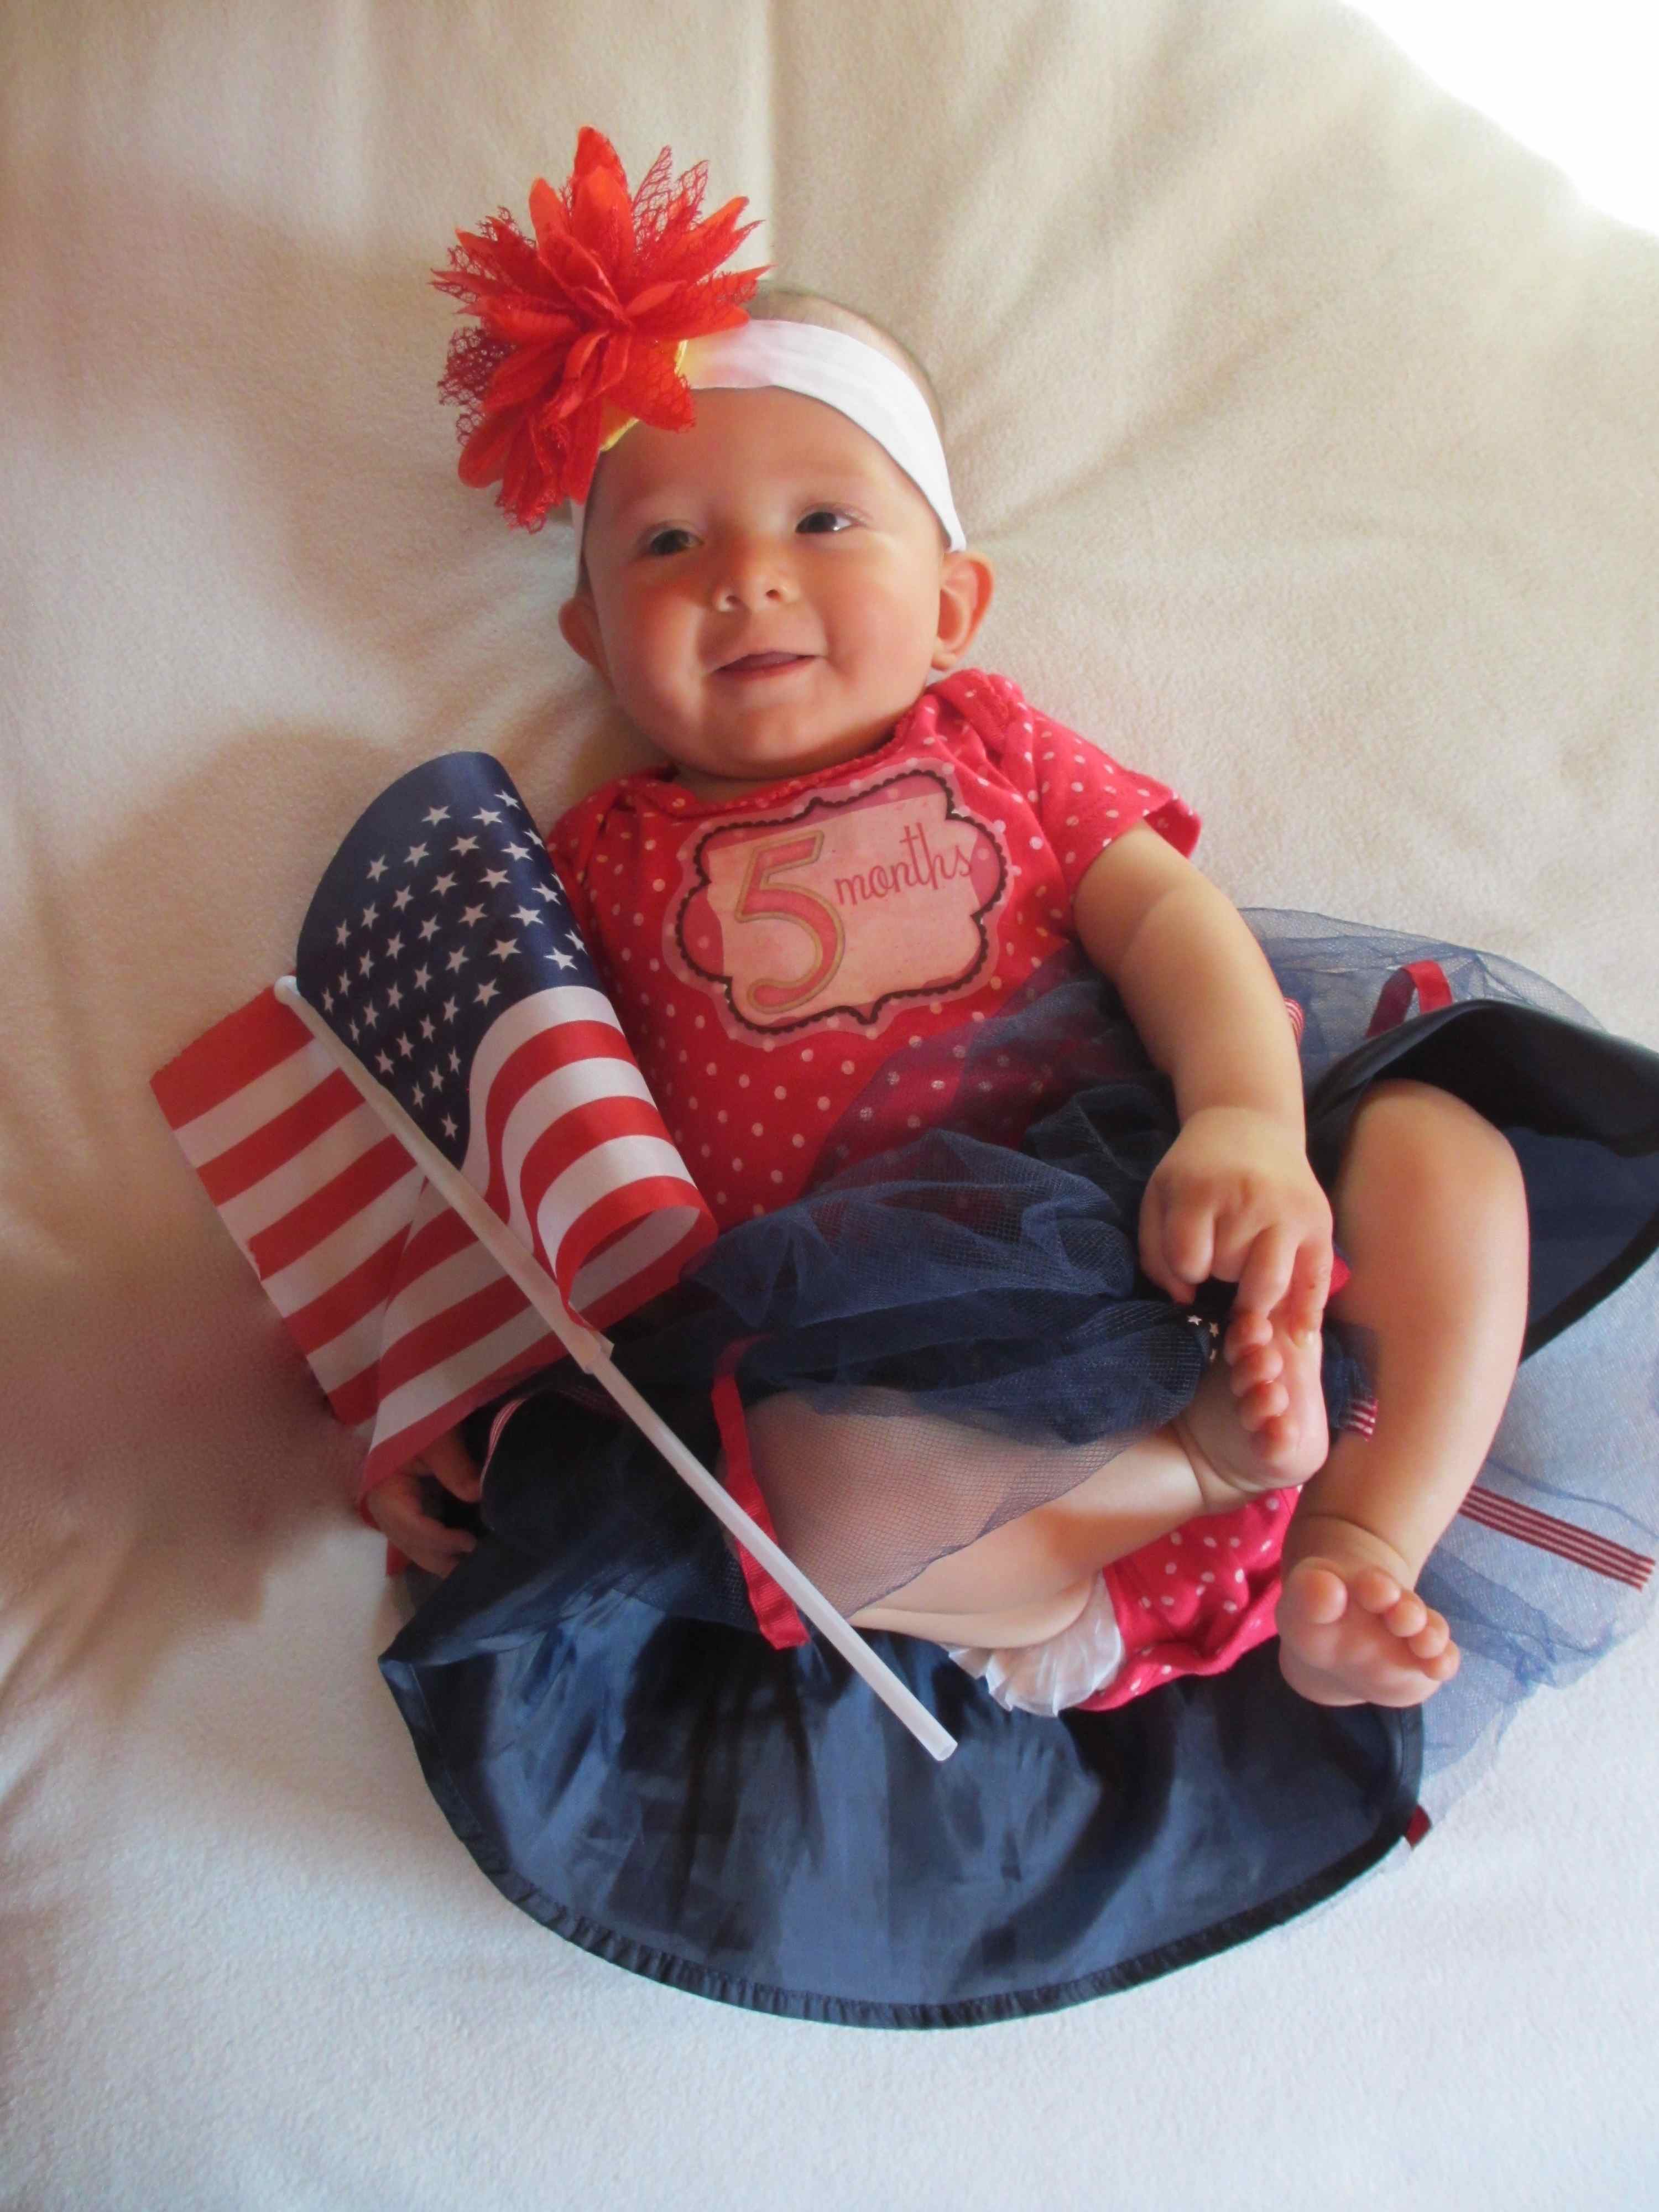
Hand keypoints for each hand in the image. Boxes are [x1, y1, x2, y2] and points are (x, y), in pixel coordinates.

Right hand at [362, 1426, 482, 1576]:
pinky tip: (461, 1552)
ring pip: (412, 1545)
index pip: (408, 1525)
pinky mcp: (407, 1506)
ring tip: (471, 1566)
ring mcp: (393, 1508)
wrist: (418, 1400)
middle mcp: (383, 1504)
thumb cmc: (423, 1414)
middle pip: (408, 1543)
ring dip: (439, 1558)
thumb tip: (477, 1496)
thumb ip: (456, 1467)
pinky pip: (419, 1536)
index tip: (469, 1543)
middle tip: (473, 1569)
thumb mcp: (439, 1436)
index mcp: (384, 1487)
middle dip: (439, 1558)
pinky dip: (439, 1546)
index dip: (438, 1539)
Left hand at [1138, 1106, 1333, 1337]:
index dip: (1186, 1267)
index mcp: (1202, 1190)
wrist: (1249, 1126)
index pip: (1191, 1259)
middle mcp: (1250, 1199)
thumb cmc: (1197, 1172)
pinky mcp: (1320, 1223)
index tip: (1191, 1253)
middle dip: (1222, 1275)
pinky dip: (1307, 1313)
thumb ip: (1156, 1254)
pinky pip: (1316, 1280)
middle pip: (1232, 1272)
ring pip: (1271, 1285)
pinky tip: (1299, 1337)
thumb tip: (1186, 1300)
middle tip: (1223, 1257)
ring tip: (1247, 1281)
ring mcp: (1290, 1212)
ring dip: (1255, 1295)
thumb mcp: (1158, 1199)